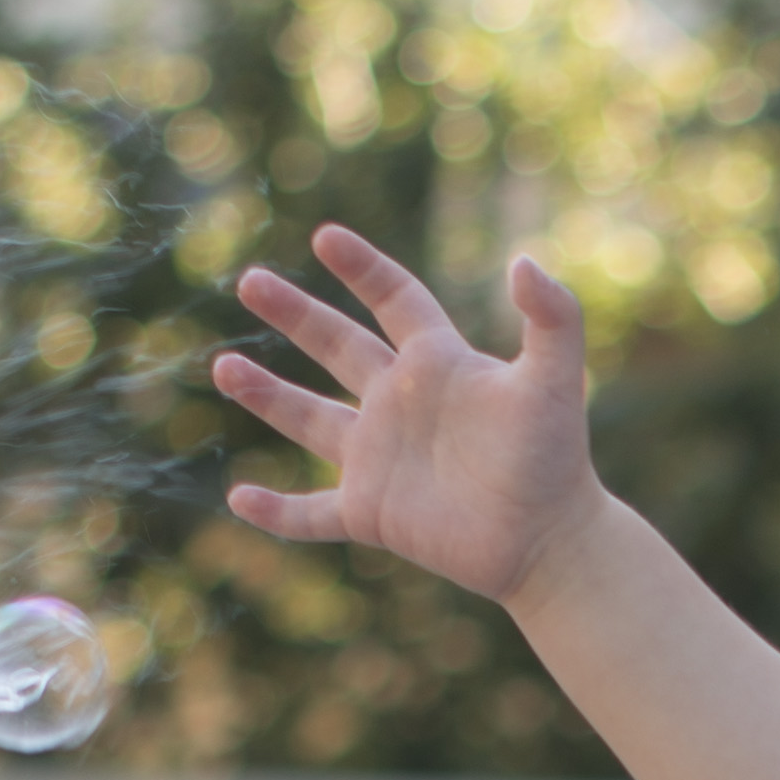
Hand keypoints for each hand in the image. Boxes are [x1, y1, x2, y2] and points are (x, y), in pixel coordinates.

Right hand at [215, 225, 604, 610]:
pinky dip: (276, 512)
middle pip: (336, 347)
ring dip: (266, 395)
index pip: (394, 300)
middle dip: (293, 314)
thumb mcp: (556, 381)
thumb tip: (524, 262)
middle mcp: (399, 404)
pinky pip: (312, 513)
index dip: (363, 268)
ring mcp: (379, 460)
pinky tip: (239, 498)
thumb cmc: (556, 459)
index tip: (325, 237)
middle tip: (250, 282)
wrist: (551, 541)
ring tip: (222, 367)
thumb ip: (552, 318)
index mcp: (436, 365)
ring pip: (309, 420)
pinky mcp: (371, 513)